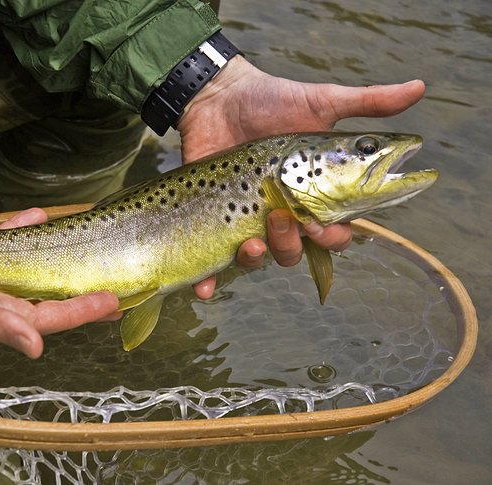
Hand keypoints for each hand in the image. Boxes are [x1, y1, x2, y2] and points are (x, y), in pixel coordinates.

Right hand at [0, 208, 119, 358]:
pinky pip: (8, 239)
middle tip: (120, 281)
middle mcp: (3, 298)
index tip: (115, 302)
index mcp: (3, 316)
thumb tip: (38, 347)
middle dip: (85, 290)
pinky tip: (38, 216)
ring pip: (36, 266)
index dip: (85, 311)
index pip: (54, 317)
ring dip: (62, 257)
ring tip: (92, 248)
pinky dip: (24, 228)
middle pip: (53, 295)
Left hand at [179, 57, 425, 297]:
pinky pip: (213, 262)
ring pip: (260, 259)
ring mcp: (246, 219)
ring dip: (258, 260)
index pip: (333, 232)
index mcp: (311, 194)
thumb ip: (368, 103)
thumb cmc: (271, 100)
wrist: (217, 96)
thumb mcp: (321, 101)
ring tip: (250, 240)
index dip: (333, 238)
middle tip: (284, 218)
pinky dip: (208, 281)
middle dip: (294, 245)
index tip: (325, 224)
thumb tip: (420, 86)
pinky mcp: (213, 221)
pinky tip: (203, 287)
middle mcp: (282, 213)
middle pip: (297, 251)